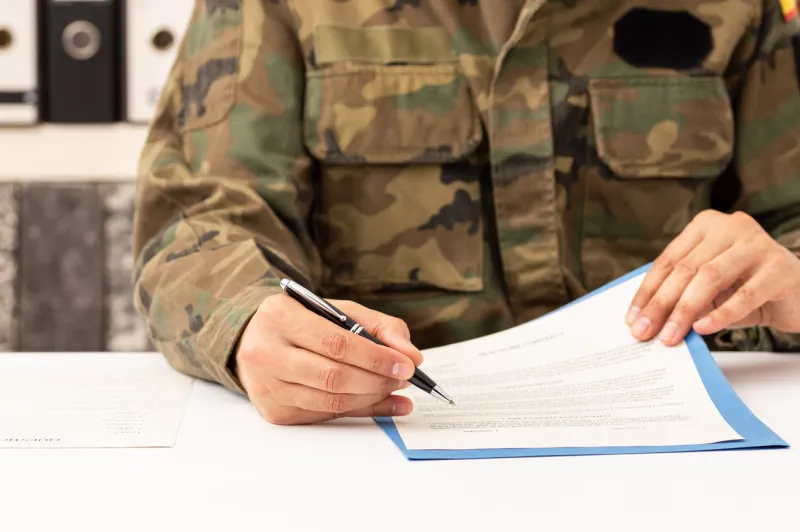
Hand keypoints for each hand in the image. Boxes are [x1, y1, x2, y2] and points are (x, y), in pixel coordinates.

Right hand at [235, 293, 422, 424]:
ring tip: (394, 389)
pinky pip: (325, 415)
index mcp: (281, 317)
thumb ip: (378, 326)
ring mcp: (267, 387)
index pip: (337, 343)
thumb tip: (410, 354)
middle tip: (404, 378)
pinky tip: (381, 403)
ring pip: (331, 401)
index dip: (376, 357)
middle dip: (377, 380)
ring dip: (372, 398)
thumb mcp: (337, 311)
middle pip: (334, 376)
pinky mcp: (274, 412)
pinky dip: (359, 411)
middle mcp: (267, 353)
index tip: (407, 364)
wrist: (253, 340)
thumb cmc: (302, 322)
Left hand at [626, 210, 799, 344]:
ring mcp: (758, 244)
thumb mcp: (710, 289)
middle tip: (644, 332)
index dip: (647, 291)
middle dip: (661, 304)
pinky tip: (703, 329)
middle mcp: (732, 227)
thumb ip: (683, 294)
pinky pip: (745, 294)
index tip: (631, 319)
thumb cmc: (749, 288)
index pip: (668, 260)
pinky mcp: (781, 268)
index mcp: (707, 226)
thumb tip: (647, 319)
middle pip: (686, 269)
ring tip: (670, 336)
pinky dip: (721, 313)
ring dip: (685, 310)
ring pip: (710, 277)